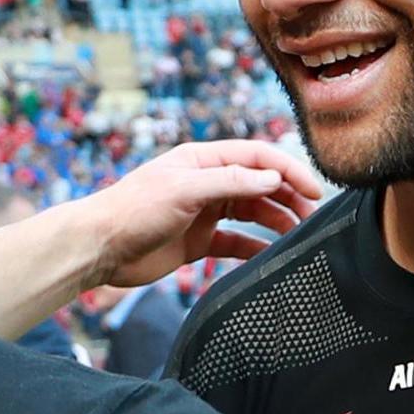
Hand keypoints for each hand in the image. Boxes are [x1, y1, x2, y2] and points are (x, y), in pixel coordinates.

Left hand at [80, 142, 322, 288]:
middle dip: (288, 197)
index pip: (258, 157)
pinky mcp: (197, 241)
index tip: (313, 190)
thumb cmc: (134, 210)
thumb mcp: (184, 189)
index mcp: (203, 160)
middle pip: (259, 185)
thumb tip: (273, 177)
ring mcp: (203, 212)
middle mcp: (207, 183)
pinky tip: (270, 256)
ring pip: (252, 213)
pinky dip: (254, 247)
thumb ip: (230, 181)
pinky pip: (235, 241)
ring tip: (299, 236)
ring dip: (277, 221)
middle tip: (313, 217)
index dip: (289, 170)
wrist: (100, 248)